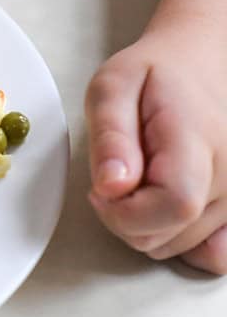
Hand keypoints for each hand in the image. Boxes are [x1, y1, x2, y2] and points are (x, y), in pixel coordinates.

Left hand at [85, 14, 226, 273]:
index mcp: (199, 140)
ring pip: (180, 247)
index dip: (123, 212)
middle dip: (125, 218)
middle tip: (117, 177)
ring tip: (143, 181)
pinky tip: (167, 209)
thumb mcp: (113, 88)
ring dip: (148, 225)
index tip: (101, 188)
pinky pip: (216, 255)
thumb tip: (111, 187)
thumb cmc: (154, 74)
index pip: (172, 207)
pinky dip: (182, 240)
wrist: (202, 61)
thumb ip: (110, 138)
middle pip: (169, 236)